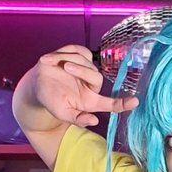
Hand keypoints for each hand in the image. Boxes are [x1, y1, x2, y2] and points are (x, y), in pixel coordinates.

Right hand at [14, 45, 137, 129]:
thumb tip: (93, 121)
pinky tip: (51, 59)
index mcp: (90, 102)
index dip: (123, 104)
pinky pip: (78, 50)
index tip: (135, 102)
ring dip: (71, 60)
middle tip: (66, 68)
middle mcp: (91, 86)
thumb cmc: (51, 101)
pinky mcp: (78, 56)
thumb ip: (77, 118)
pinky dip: (65, 52)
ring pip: (87, 62)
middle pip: (97, 77)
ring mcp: (85, 70)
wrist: (36, 86)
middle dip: (82, 71)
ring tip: (55, 64)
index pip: (111, 103)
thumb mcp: (62, 113)